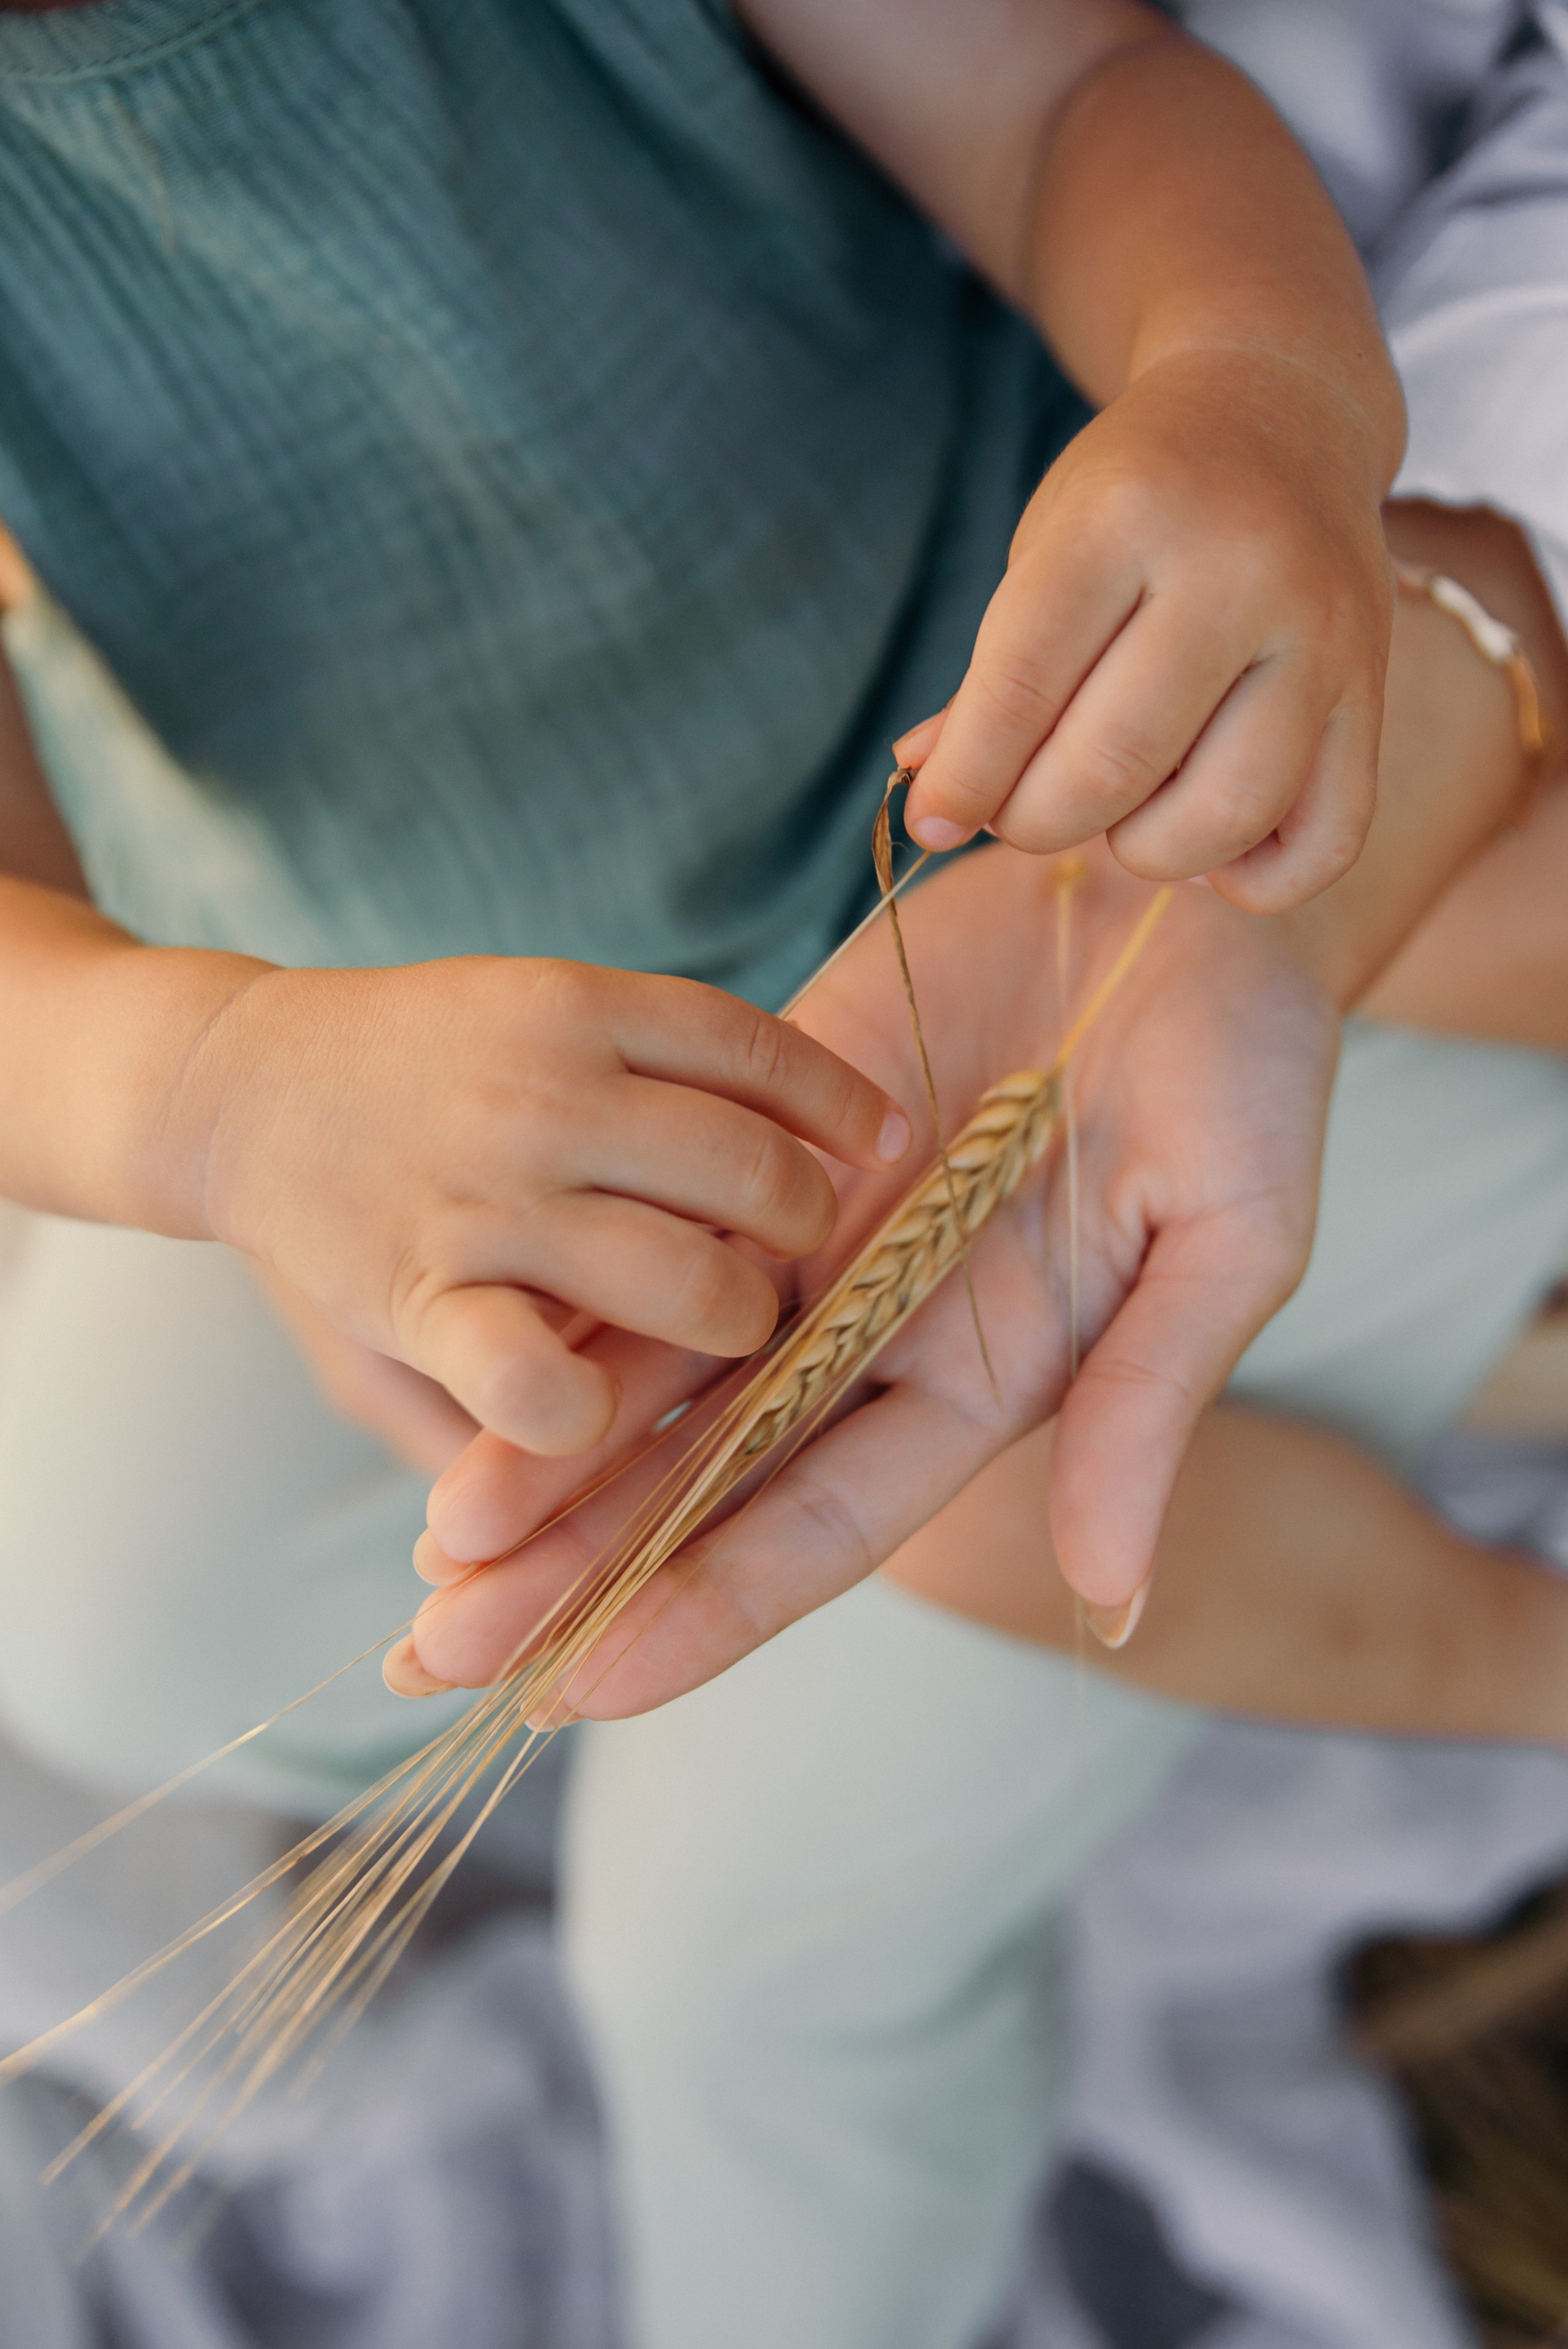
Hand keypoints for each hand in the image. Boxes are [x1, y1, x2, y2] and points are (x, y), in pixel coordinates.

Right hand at [181, 958, 909, 1457]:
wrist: (241, 1086)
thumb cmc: (421, 1061)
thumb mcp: (537, 1005)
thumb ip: (658, 1055)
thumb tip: (843, 1124)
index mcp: (580, 1008)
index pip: (757, 1050)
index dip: (840, 1101)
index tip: (884, 1142)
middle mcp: (545, 1098)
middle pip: (749, 1172)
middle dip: (798, 1228)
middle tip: (785, 1252)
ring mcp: (487, 1202)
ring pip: (684, 1282)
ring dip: (730, 1320)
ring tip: (720, 1323)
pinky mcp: (421, 1299)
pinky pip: (539, 1382)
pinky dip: (584, 1413)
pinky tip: (599, 1407)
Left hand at [400, 842, 1337, 1708]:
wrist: (1181, 880)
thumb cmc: (1247, 1062)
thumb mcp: (1228, 1235)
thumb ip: (1146, 1408)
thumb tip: (1112, 1596)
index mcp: (978, 1382)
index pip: (822, 1528)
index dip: (708, 1610)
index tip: (584, 1689)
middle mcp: (875, 1335)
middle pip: (706, 1481)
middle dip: (581, 1572)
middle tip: (444, 1651)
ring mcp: (807, 1239)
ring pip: (649, 1375)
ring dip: (536, 1456)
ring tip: (425, 1547)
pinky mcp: (755, 1136)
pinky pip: (634, 1232)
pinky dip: (554, 1300)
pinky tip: (454, 1356)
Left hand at [898, 352, 1392, 911]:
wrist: (1284, 416)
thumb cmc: (1137, 500)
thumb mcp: (1046, 554)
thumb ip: (991, 685)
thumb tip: (930, 807)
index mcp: (1130, 516)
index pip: (1022, 685)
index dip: (965, 777)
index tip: (933, 817)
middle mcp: (1241, 571)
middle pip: (1115, 765)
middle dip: (1037, 819)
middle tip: (1020, 809)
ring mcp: (1324, 636)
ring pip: (1224, 814)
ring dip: (1142, 849)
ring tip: (1117, 809)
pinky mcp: (1373, 694)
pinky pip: (1326, 841)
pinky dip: (1255, 881)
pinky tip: (1206, 844)